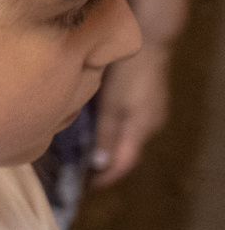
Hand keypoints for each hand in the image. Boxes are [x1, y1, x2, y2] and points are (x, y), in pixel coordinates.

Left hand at [89, 44, 169, 187]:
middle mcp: (150, 124)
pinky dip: (113, 135)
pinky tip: (96, 131)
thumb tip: (102, 165)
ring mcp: (151, 112)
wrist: (148, 41)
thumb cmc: (126, 74)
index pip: (124, 164)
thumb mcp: (112, 106)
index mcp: (141, 129)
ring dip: (108, 150)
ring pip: (127, 140)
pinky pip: (129, 127)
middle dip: (105, 166)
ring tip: (84, 156)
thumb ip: (107, 135)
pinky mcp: (147, 101)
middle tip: (79, 175)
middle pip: (127, 154)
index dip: (105, 178)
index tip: (85, 188)